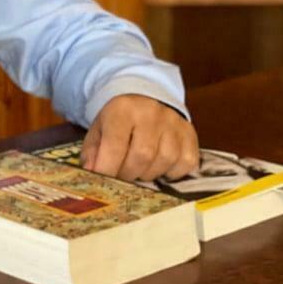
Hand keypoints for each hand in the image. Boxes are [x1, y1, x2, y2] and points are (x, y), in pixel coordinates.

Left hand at [81, 94, 198, 181]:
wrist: (145, 100)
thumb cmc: (119, 121)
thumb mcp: (99, 130)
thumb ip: (93, 152)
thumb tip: (92, 173)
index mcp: (123, 109)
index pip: (116, 145)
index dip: (108, 169)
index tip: (102, 182)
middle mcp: (151, 113)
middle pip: (142, 156)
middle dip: (128, 174)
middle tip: (121, 176)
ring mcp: (174, 123)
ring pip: (164, 162)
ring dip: (148, 174)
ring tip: (139, 169)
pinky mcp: (190, 134)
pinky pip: (185, 164)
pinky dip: (171, 173)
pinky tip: (159, 166)